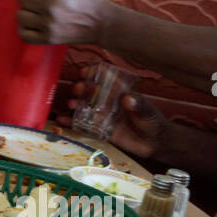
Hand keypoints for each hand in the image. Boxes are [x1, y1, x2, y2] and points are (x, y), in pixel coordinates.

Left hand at [17, 0, 113, 45]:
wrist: (101, 23)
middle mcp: (50, 7)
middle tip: (41, 0)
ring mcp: (48, 24)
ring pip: (21, 16)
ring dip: (27, 13)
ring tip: (37, 12)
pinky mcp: (48, 39)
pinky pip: (24, 34)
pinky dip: (25, 30)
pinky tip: (33, 25)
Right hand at [54, 78, 168, 159]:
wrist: (154, 143)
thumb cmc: (153, 121)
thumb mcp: (147, 111)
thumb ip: (138, 104)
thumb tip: (127, 98)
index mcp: (120, 91)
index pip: (105, 77)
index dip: (94, 72)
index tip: (85, 72)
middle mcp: (109, 101)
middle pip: (92, 90)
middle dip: (82, 88)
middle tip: (77, 89)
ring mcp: (103, 115)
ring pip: (85, 106)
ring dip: (75, 103)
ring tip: (70, 104)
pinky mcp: (100, 129)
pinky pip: (83, 124)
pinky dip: (72, 122)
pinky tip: (62, 120)